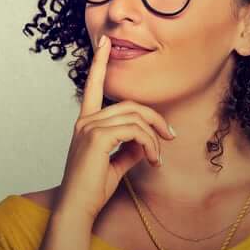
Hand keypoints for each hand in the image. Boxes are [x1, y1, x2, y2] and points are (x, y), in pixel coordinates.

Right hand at [55, 35, 176, 221]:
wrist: (78, 207)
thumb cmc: (93, 189)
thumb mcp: (115, 163)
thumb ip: (129, 148)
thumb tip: (146, 143)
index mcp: (86, 122)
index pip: (93, 85)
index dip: (99, 62)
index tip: (104, 42)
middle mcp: (85, 120)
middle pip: (130, 104)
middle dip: (155, 118)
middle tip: (170, 137)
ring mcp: (89, 127)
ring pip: (134, 117)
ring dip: (154, 136)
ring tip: (157, 157)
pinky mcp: (98, 138)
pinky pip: (134, 131)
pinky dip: (149, 144)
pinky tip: (151, 160)